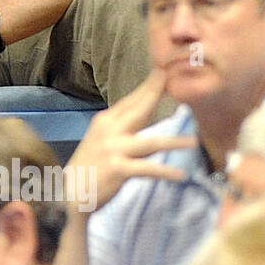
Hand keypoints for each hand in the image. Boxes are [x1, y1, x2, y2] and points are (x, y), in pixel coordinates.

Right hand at [64, 69, 193, 212]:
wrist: (71, 191)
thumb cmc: (92, 165)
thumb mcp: (104, 140)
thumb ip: (125, 129)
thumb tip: (151, 121)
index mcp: (105, 121)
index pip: (131, 101)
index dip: (148, 86)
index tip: (163, 72)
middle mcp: (108, 130)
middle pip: (139, 110)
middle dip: (155, 94)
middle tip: (172, 80)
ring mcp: (113, 149)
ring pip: (150, 142)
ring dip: (173, 142)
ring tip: (193, 142)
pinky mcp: (118, 169)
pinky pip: (147, 169)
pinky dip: (164, 171)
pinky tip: (180, 174)